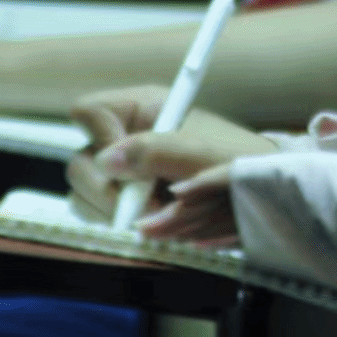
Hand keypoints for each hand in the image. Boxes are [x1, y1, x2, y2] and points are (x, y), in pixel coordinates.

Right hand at [66, 85, 273, 238]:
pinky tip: (152, 226)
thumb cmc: (237, 162)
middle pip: (79, 163)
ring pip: (84, 195)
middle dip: (106, 193)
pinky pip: (99, 217)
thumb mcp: (201, 152)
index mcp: (140, 109)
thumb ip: (156, 151)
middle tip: (145, 209)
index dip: (100, 139)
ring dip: (114, 214)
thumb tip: (106, 160)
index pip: (87, 112)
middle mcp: (125, 138)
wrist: (256, 195)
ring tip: (157, 218)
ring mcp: (123, 174)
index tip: (129, 169)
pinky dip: (120, 227)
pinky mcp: (126, 203)